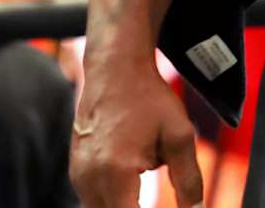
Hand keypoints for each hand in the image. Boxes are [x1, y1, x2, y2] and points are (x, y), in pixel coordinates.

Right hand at [71, 59, 203, 206]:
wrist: (116, 70)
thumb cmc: (149, 99)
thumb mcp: (179, 136)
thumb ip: (189, 180)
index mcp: (116, 173)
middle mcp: (90, 179)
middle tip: (153, 198)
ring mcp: (78, 175)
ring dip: (124, 205)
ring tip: (144, 184)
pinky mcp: (75, 170)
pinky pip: (92, 199)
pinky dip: (113, 199)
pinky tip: (133, 183)